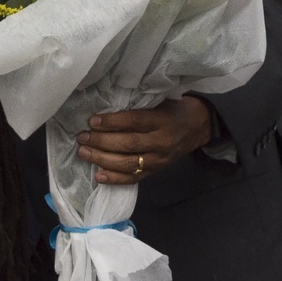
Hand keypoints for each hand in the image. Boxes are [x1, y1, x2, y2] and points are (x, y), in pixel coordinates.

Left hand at [76, 97, 212, 185]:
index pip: (133, 122)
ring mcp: (159, 160)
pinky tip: (98, 176)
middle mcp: (161, 142)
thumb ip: (138, 105)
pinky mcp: (156, 171)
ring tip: (83, 152)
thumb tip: (104, 105)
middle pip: (128, 144)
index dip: (111, 122)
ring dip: (102, 159)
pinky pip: (134, 178)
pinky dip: (115, 179)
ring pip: (128, 163)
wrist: (199, 126)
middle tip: (82, 137)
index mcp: (162, 120)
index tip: (92, 121)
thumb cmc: (173, 109)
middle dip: (101, 142)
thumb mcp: (160, 100)